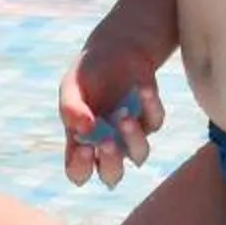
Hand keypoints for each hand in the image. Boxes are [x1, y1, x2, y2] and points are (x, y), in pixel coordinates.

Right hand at [59, 35, 166, 188]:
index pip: (78, 172)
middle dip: (110, 163)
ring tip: (123, 115)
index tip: (83, 147)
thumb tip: (84, 130)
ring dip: (132, 138)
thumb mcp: (71, 85)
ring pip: (139, 154)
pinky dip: (149, 105)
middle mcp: (108, 145)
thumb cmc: (87, 73)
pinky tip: (141, 87)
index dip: (80, 167)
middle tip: (106, 142)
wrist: (114, 49)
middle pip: (112, 175)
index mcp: (82, 143)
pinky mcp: (152, 118)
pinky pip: (155, 121)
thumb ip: (70, 108)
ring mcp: (132, 135)